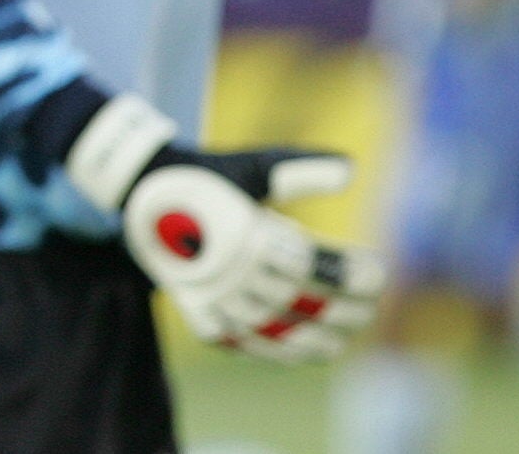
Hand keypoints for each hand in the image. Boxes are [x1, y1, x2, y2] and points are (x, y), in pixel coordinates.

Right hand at [66, 94, 382, 362]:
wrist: (140, 184)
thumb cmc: (207, 173)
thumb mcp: (252, 166)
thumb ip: (302, 170)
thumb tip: (352, 167)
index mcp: (248, 231)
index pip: (315, 266)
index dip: (353, 275)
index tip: (379, 273)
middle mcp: (231, 267)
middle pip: (301, 303)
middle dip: (344, 311)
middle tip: (371, 310)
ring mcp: (210, 293)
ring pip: (272, 333)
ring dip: (313, 342)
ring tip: (341, 342)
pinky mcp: (192, 307)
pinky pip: (236, 343)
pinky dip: (269, 352)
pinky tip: (296, 353)